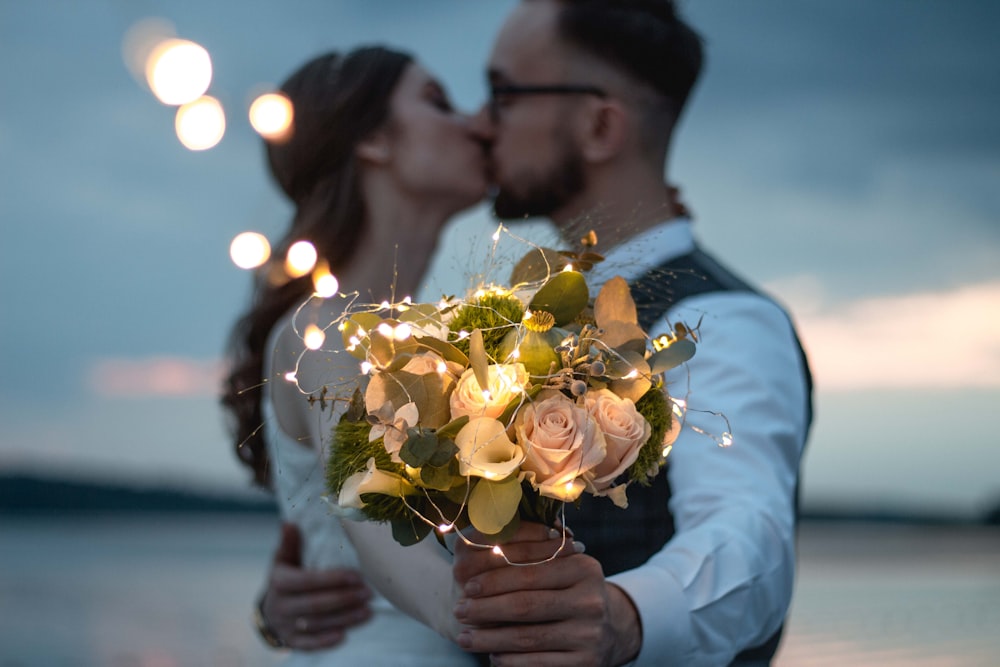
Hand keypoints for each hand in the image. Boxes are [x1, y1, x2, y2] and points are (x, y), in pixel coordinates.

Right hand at [258, 522, 372, 649]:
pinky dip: (327, 641)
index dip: (333, 579)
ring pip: (318, 625)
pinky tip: (347, 634)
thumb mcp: (283, 559)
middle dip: (345, 599)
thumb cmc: (285, 577)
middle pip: (316, 604)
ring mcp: (286, 626)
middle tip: (369, 593)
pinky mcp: (292, 642)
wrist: (270, 611)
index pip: (308, 581)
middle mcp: (281, 606)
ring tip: (368, 610)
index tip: (357, 575)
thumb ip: (290, 543)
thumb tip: (289, 522)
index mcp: (280, 582)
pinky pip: (310, 645)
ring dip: (345, 619)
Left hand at [452, 522, 640, 665]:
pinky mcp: (586, 664)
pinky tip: (492, 655)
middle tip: (459, 610)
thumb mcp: (560, 567)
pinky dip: (510, 660)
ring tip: (465, 637)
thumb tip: (477, 552)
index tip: (465, 584)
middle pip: (526, 605)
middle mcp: (591, 600)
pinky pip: (538, 663)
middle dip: (485, 608)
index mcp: (583, 568)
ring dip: (489, 639)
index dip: (493, 579)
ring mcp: (590, 634)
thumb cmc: (569, 591)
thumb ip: (527, 555)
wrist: (609, 630)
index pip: (529, 572)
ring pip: (527, 637)